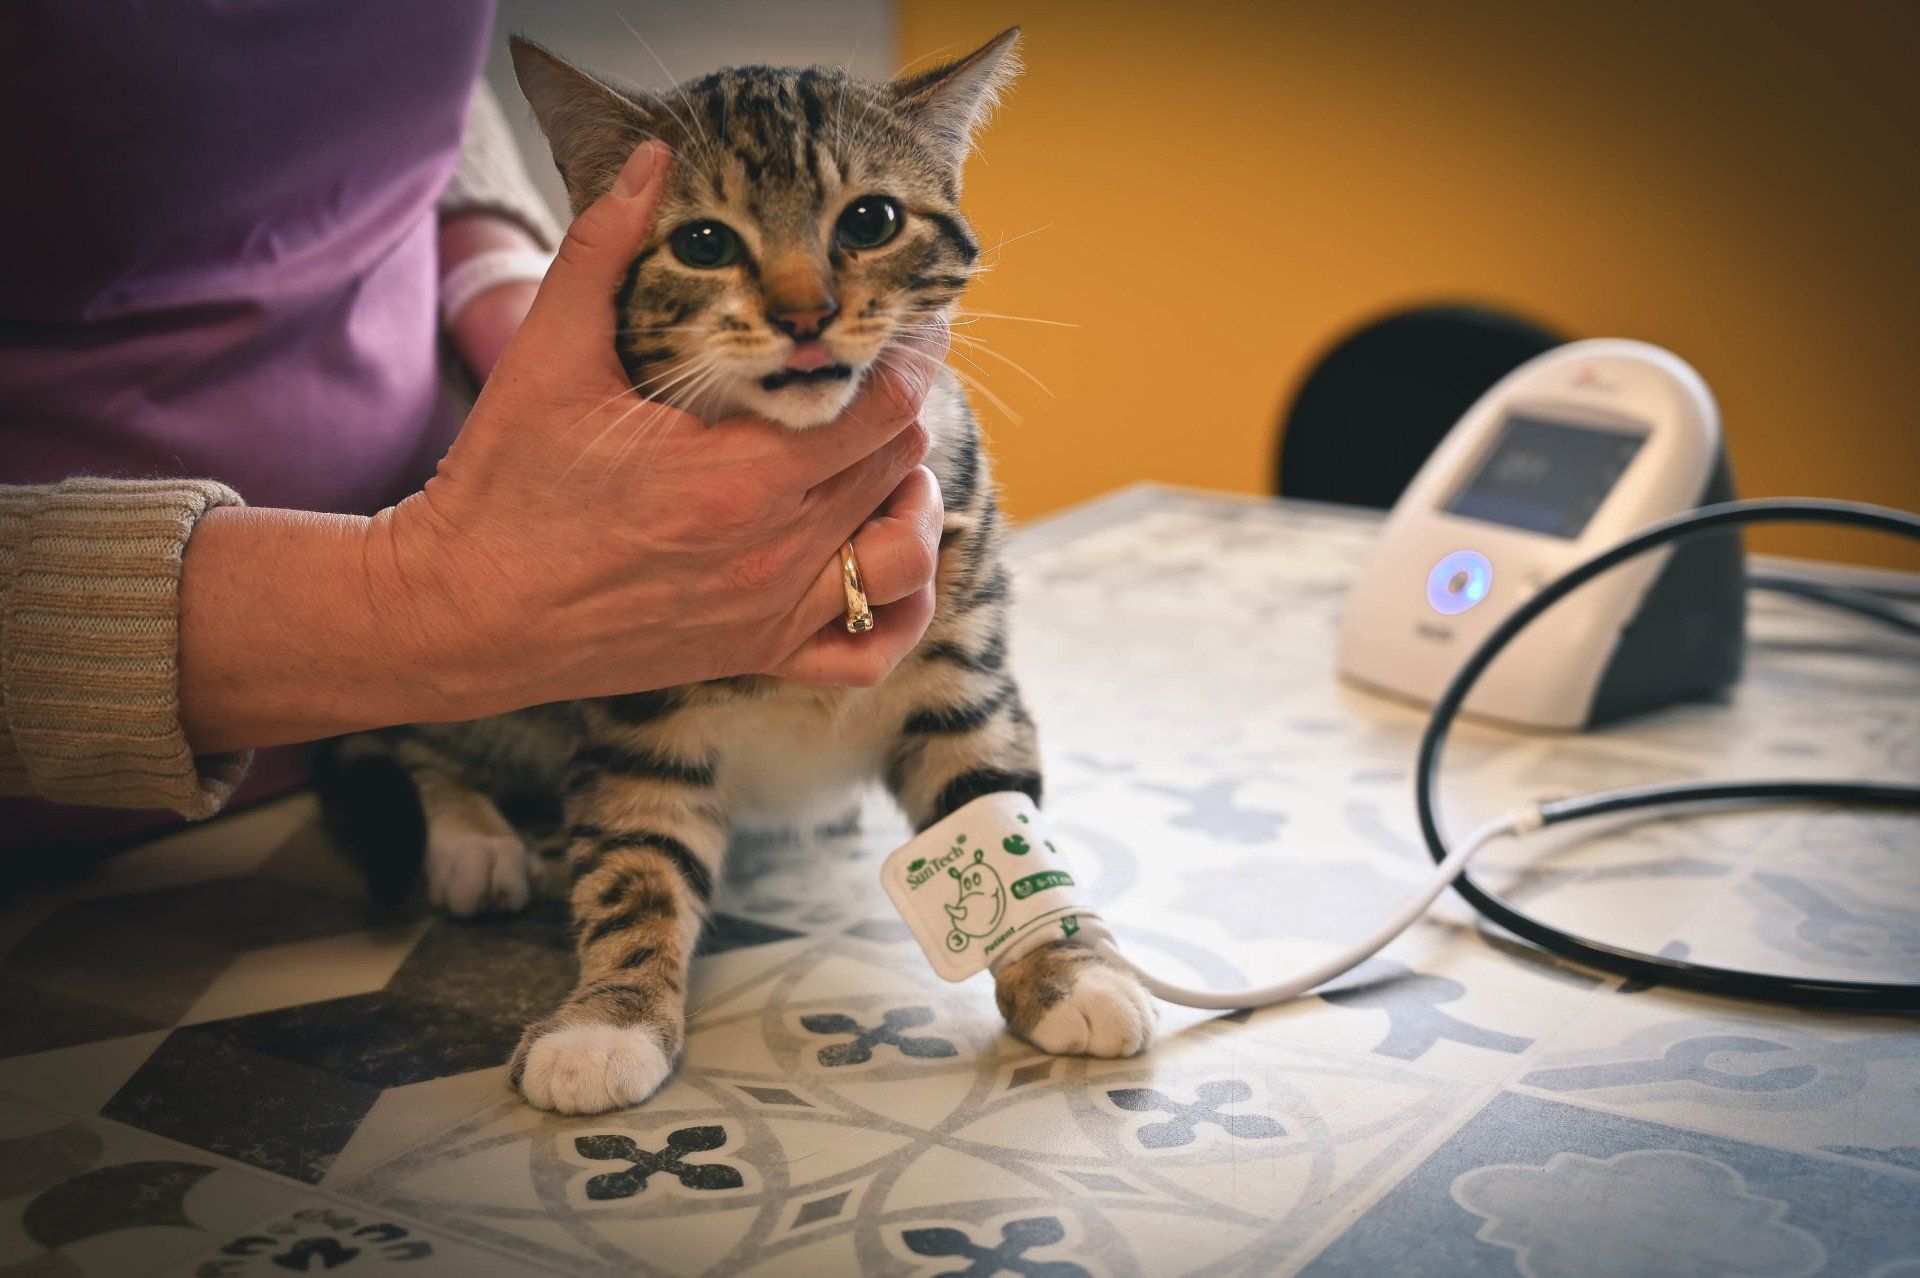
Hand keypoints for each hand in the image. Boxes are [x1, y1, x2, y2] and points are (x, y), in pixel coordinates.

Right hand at [372, 141, 948, 715]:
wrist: (460, 614)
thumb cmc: (502, 487)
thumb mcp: (546, 359)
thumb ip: (602, 252)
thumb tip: (650, 161)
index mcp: (736, 476)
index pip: (880, 407)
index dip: (911, 355)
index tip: (913, 321)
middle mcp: (771, 552)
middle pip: (900, 468)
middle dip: (906, 410)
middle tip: (883, 371)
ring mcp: (771, 614)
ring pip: (905, 558)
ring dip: (914, 504)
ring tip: (885, 464)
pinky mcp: (756, 658)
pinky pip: (871, 651)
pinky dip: (900, 607)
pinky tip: (880, 560)